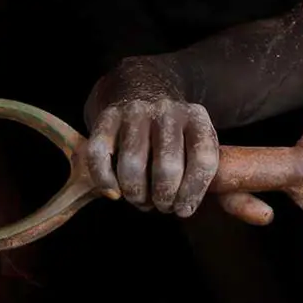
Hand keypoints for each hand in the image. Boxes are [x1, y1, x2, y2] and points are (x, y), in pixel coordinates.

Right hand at [83, 99, 218, 217]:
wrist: (142, 92)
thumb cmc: (173, 133)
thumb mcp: (195, 142)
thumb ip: (198, 169)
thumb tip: (184, 207)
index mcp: (196, 118)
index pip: (203, 159)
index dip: (193, 192)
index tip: (184, 210)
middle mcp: (167, 111)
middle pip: (167, 167)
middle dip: (164, 197)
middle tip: (162, 206)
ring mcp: (135, 112)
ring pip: (132, 164)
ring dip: (136, 194)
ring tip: (141, 201)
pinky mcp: (107, 117)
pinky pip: (99, 155)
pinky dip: (105, 181)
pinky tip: (115, 193)